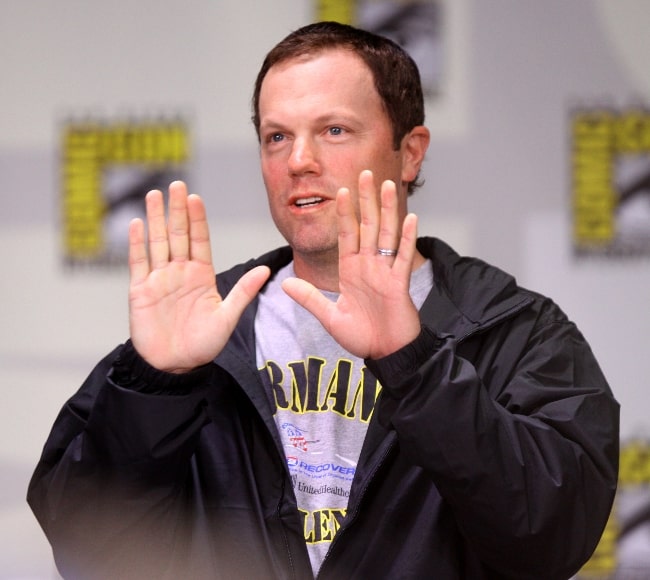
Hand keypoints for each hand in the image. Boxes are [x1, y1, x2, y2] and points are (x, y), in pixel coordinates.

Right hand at [128, 181, 269, 371]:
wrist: (174, 366)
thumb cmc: (203, 344)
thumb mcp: (227, 317)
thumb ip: (243, 292)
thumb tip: (266, 270)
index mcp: (202, 275)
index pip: (199, 240)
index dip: (197, 219)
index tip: (196, 198)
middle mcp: (180, 272)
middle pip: (178, 235)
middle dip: (177, 210)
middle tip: (177, 185)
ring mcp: (159, 279)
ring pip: (157, 243)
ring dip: (156, 219)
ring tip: (155, 195)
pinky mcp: (140, 291)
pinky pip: (138, 262)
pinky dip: (136, 244)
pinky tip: (137, 224)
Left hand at [282, 170, 420, 358]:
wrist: (386, 353)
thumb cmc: (362, 336)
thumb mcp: (330, 317)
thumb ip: (310, 299)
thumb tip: (285, 284)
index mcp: (351, 270)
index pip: (347, 234)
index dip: (344, 213)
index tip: (341, 190)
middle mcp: (369, 266)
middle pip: (368, 226)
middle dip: (367, 200)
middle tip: (366, 173)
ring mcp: (385, 272)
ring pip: (387, 234)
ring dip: (387, 210)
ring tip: (388, 185)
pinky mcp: (399, 284)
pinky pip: (404, 257)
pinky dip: (407, 238)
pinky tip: (410, 217)